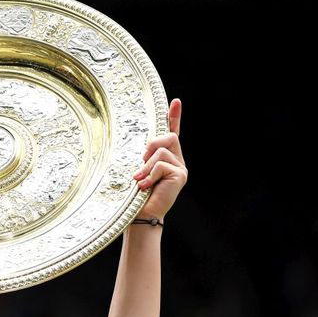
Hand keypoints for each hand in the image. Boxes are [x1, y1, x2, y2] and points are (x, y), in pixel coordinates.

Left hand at [132, 99, 186, 221]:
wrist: (142, 215)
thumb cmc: (136, 194)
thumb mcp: (139, 169)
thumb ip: (143, 156)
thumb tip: (142, 147)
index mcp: (167, 157)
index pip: (173, 133)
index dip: (174, 117)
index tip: (175, 102)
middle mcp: (177, 160)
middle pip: (168, 136)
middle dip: (151, 145)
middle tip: (141, 162)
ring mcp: (181, 168)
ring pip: (162, 151)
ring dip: (146, 165)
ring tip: (140, 180)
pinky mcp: (181, 175)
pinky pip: (162, 165)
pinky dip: (149, 175)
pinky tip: (145, 186)